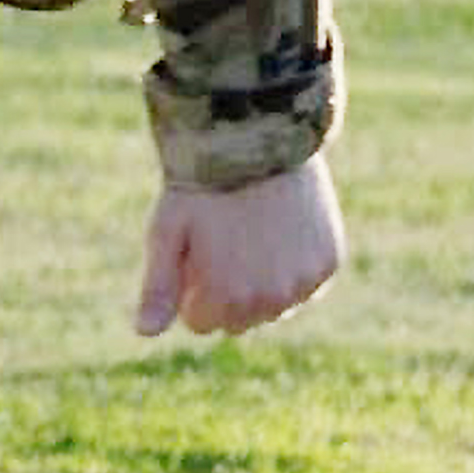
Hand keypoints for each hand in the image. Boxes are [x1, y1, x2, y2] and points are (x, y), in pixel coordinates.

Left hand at [135, 153, 344, 340]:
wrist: (259, 139)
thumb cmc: (203, 186)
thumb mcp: (168, 233)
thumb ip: (158, 288)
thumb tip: (145, 333)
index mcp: (224, 300)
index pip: (201, 323)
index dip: (191, 289)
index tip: (193, 254)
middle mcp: (269, 301)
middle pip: (239, 320)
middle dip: (226, 293)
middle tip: (223, 242)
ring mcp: (303, 283)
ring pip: (275, 306)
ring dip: (262, 285)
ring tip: (252, 235)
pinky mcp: (328, 262)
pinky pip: (307, 284)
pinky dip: (294, 267)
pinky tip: (281, 231)